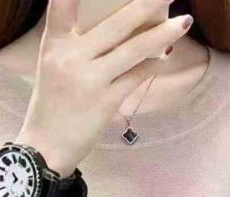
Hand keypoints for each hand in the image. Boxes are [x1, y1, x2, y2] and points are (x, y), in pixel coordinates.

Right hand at [16, 0, 193, 175]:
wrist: (44, 148)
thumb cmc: (52, 106)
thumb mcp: (53, 67)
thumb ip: (76, 44)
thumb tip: (122, 28)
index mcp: (54, 45)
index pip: (61, 5)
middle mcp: (71, 58)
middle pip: (116, 24)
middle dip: (147, 4)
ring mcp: (89, 80)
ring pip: (133, 50)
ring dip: (162, 35)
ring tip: (185, 21)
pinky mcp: (105, 102)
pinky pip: (136, 76)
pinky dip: (152, 65)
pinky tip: (163, 56)